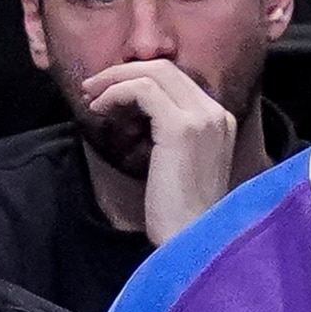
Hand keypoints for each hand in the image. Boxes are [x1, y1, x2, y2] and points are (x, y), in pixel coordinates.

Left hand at [78, 56, 243, 244]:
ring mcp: (202, 118)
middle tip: (91, 88)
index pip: (176, 80)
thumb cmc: (180, 216)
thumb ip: (169, 133)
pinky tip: (100, 110)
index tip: (108, 93)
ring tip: (90, 99)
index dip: (137, 78)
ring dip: (114, 81)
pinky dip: (116, 94)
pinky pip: (142, 91)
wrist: (192, 243)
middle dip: (122, 73)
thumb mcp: (179, 164)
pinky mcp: (181, 128)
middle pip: (164, 68)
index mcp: (220, 120)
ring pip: (152, 73)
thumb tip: (134, 108)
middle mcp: (216, 113)